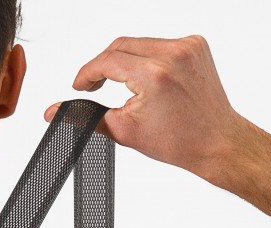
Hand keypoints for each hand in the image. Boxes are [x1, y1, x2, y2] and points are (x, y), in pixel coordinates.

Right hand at [45, 35, 246, 177]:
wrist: (216, 141)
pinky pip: (159, 44)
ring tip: (123, 87)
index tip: (79, 86)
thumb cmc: (178, 142)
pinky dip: (146, 59)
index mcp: (154, 74)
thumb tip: (54, 113)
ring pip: (139, 43)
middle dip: (103, 66)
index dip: (87, 73)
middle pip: (121, 46)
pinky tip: (148, 81)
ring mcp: (187, 45)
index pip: (107, 60)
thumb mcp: (124, 130)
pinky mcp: (196, 44)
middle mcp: (173, 53)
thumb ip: (85, 118)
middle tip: (92, 86)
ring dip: (124, 62)